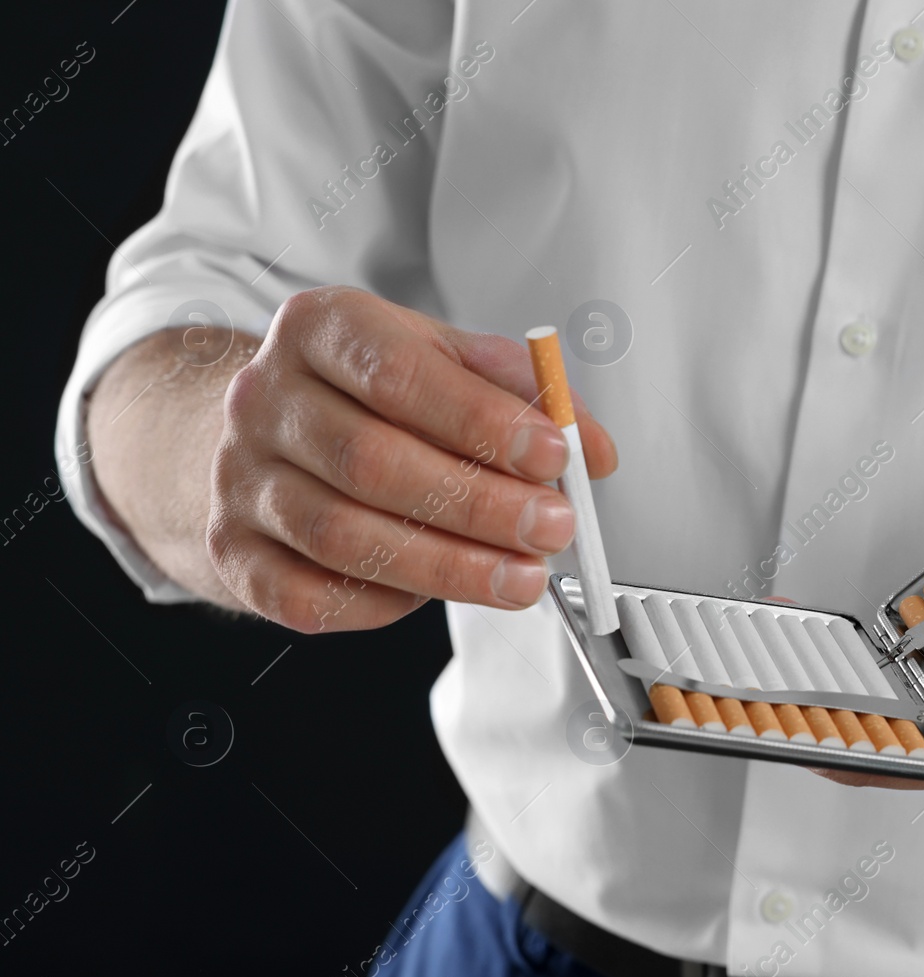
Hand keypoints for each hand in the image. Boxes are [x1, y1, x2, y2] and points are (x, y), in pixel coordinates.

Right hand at [207, 286, 615, 631]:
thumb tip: (593, 450)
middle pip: (372, 461)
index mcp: (320, 329)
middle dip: (479, 506)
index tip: (553, 456)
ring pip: (344, 536)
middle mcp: (265, 399)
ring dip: (449, 568)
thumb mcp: (445, 363)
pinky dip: (384, 605)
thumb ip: (524, 395)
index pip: (397, 373)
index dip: (480, 421)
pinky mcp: (233, 553)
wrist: (264, 437)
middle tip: (554, 529)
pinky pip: (312, 596)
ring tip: (523, 579)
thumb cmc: (369, 397)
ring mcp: (239, 479)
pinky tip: (437, 596)